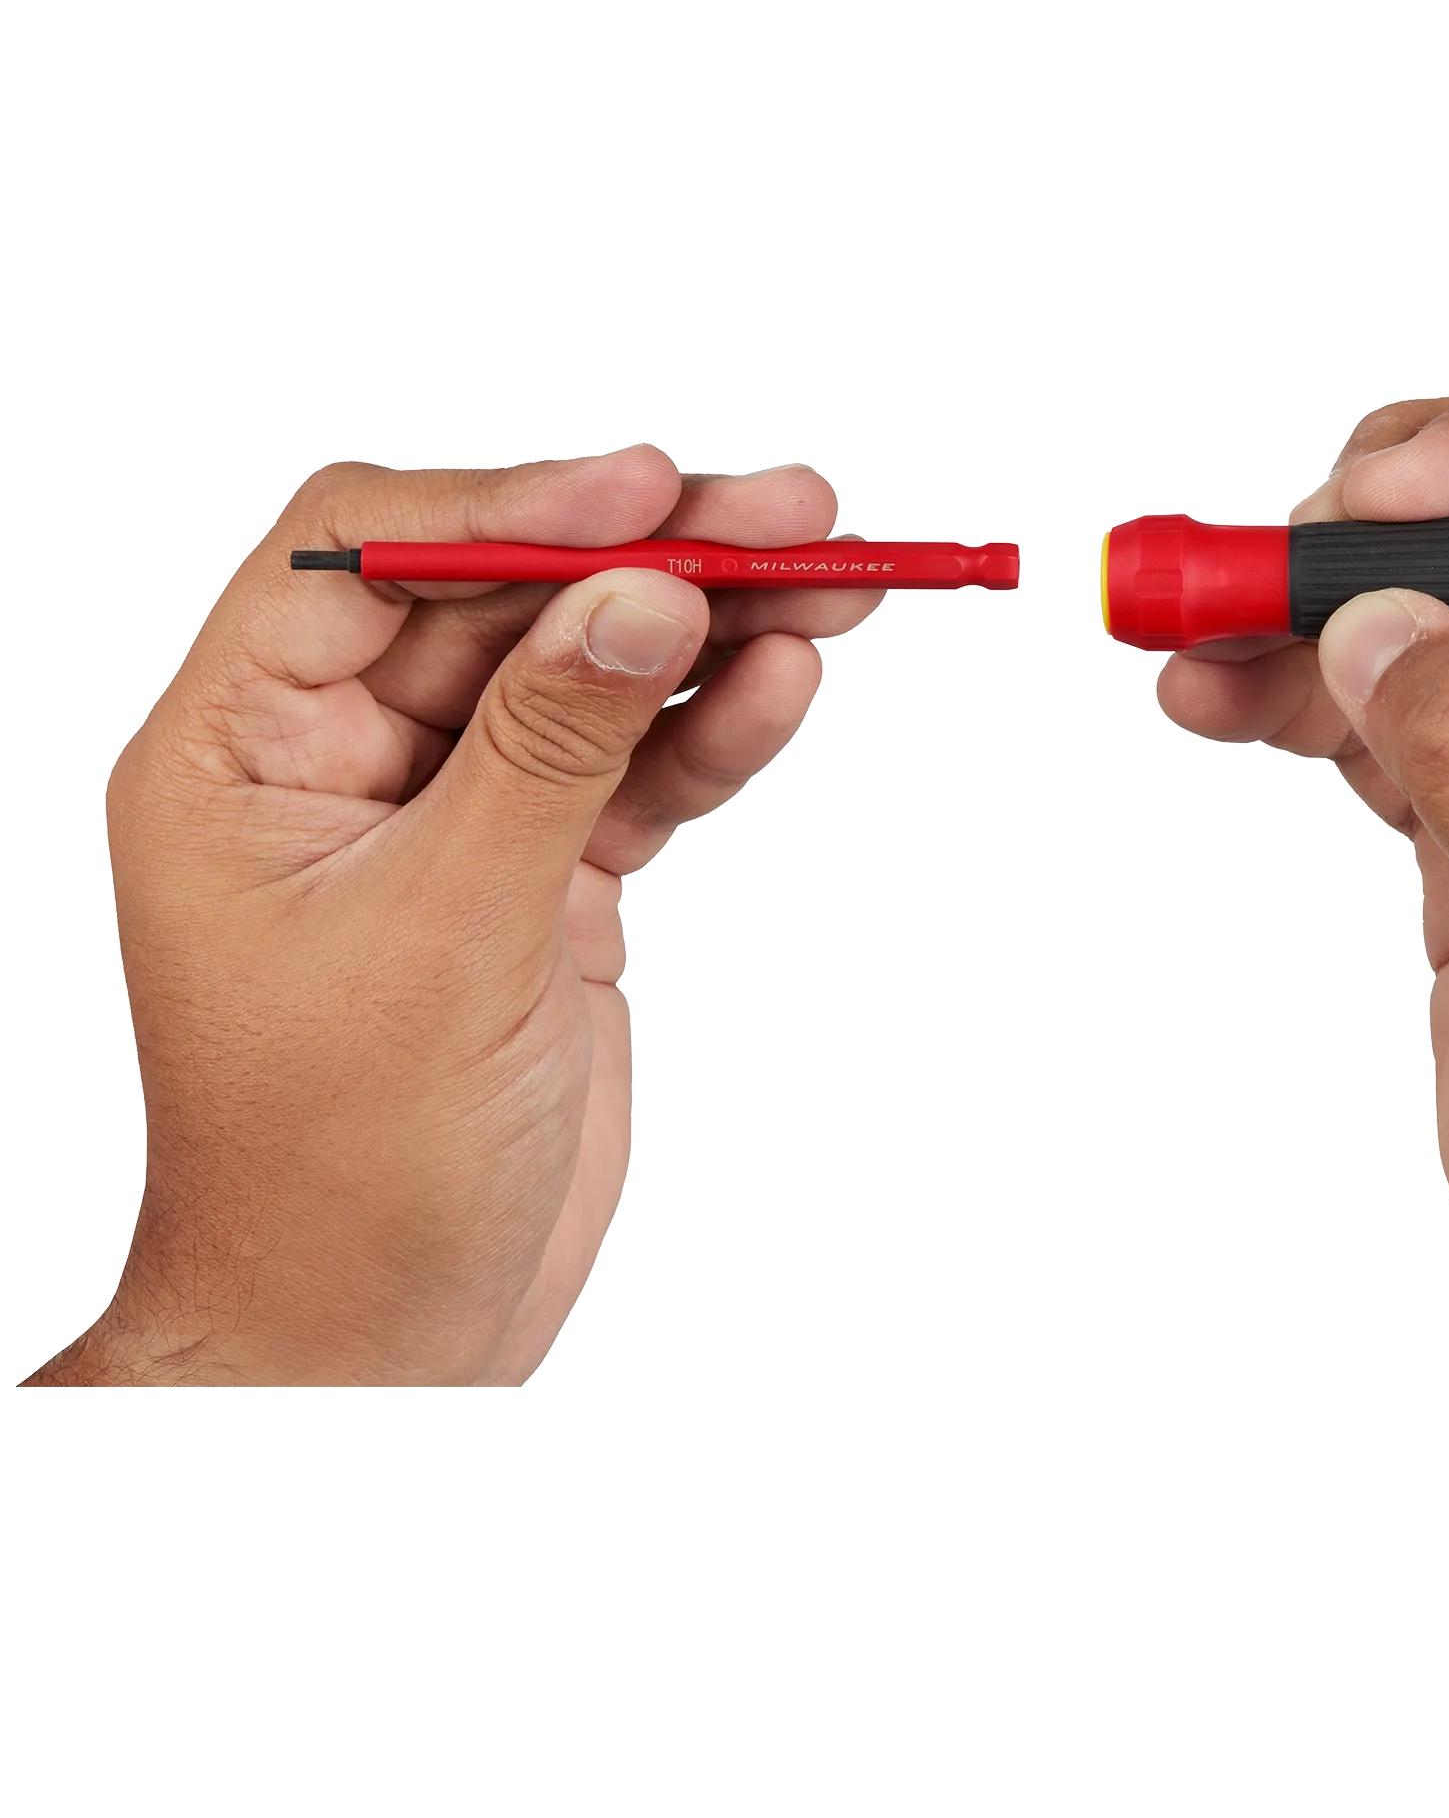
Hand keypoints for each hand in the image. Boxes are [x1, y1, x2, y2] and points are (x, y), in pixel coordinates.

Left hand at [39, 449, 879, 1387]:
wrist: (385, 1330)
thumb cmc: (348, 1166)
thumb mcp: (448, 939)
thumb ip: (548, 750)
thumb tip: (642, 597)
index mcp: (243, 754)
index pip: (367, 561)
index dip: (513, 503)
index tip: (651, 487)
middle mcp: (345, 762)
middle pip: (508, 602)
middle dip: (650, 556)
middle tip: (793, 514)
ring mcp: (457, 817)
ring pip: (590, 678)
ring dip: (710, 629)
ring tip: (835, 583)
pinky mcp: (544, 877)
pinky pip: (635, 774)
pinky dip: (710, 734)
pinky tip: (782, 685)